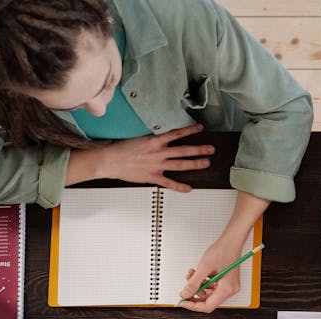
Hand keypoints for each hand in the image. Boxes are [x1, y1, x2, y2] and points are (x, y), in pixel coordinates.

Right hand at [92, 123, 213, 190]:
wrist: (109, 160)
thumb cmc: (120, 149)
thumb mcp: (138, 138)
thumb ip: (151, 140)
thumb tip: (160, 138)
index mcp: (154, 141)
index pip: (176, 133)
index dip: (190, 130)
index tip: (201, 127)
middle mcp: (158, 152)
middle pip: (183, 150)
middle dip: (199, 149)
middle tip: (212, 149)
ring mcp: (157, 165)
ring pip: (180, 164)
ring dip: (195, 164)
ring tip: (206, 163)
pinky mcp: (152, 177)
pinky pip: (168, 183)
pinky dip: (179, 187)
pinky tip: (189, 189)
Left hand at [178, 233, 246, 311]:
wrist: (231, 241)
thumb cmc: (223, 251)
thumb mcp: (204, 268)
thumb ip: (194, 283)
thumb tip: (185, 294)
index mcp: (227, 289)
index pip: (208, 306)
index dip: (193, 306)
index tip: (183, 302)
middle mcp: (229, 290)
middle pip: (208, 301)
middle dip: (194, 295)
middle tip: (184, 290)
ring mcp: (228, 286)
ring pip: (208, 293)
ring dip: (198, 286)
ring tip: (191, 276)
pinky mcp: (225, 281)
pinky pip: (212, 286)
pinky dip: (203, 282)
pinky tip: (198, 274)